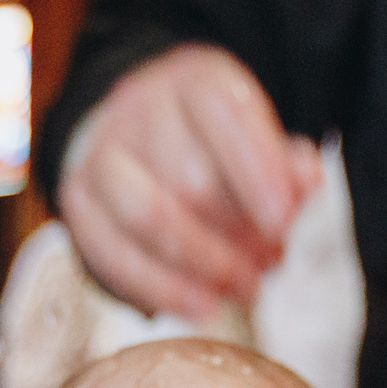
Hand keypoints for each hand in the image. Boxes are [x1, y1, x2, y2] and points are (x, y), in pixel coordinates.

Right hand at [56, 44, 324, 320]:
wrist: (133, 136)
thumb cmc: (209, 146)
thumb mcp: (254, 139)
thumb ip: (284, 164)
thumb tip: (309, 181)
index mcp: (193, 82)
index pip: (225, 115)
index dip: (258, 172)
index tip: (283, 224)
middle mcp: (140, 108)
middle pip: (190, 178)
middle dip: (237, 234)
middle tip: (270, 264)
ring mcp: (102, 154)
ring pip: (147, 217)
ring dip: (203, 264)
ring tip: (243, 289)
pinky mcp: (77, 200)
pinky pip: (114, 254)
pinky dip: (161, 288)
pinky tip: (202, 305)